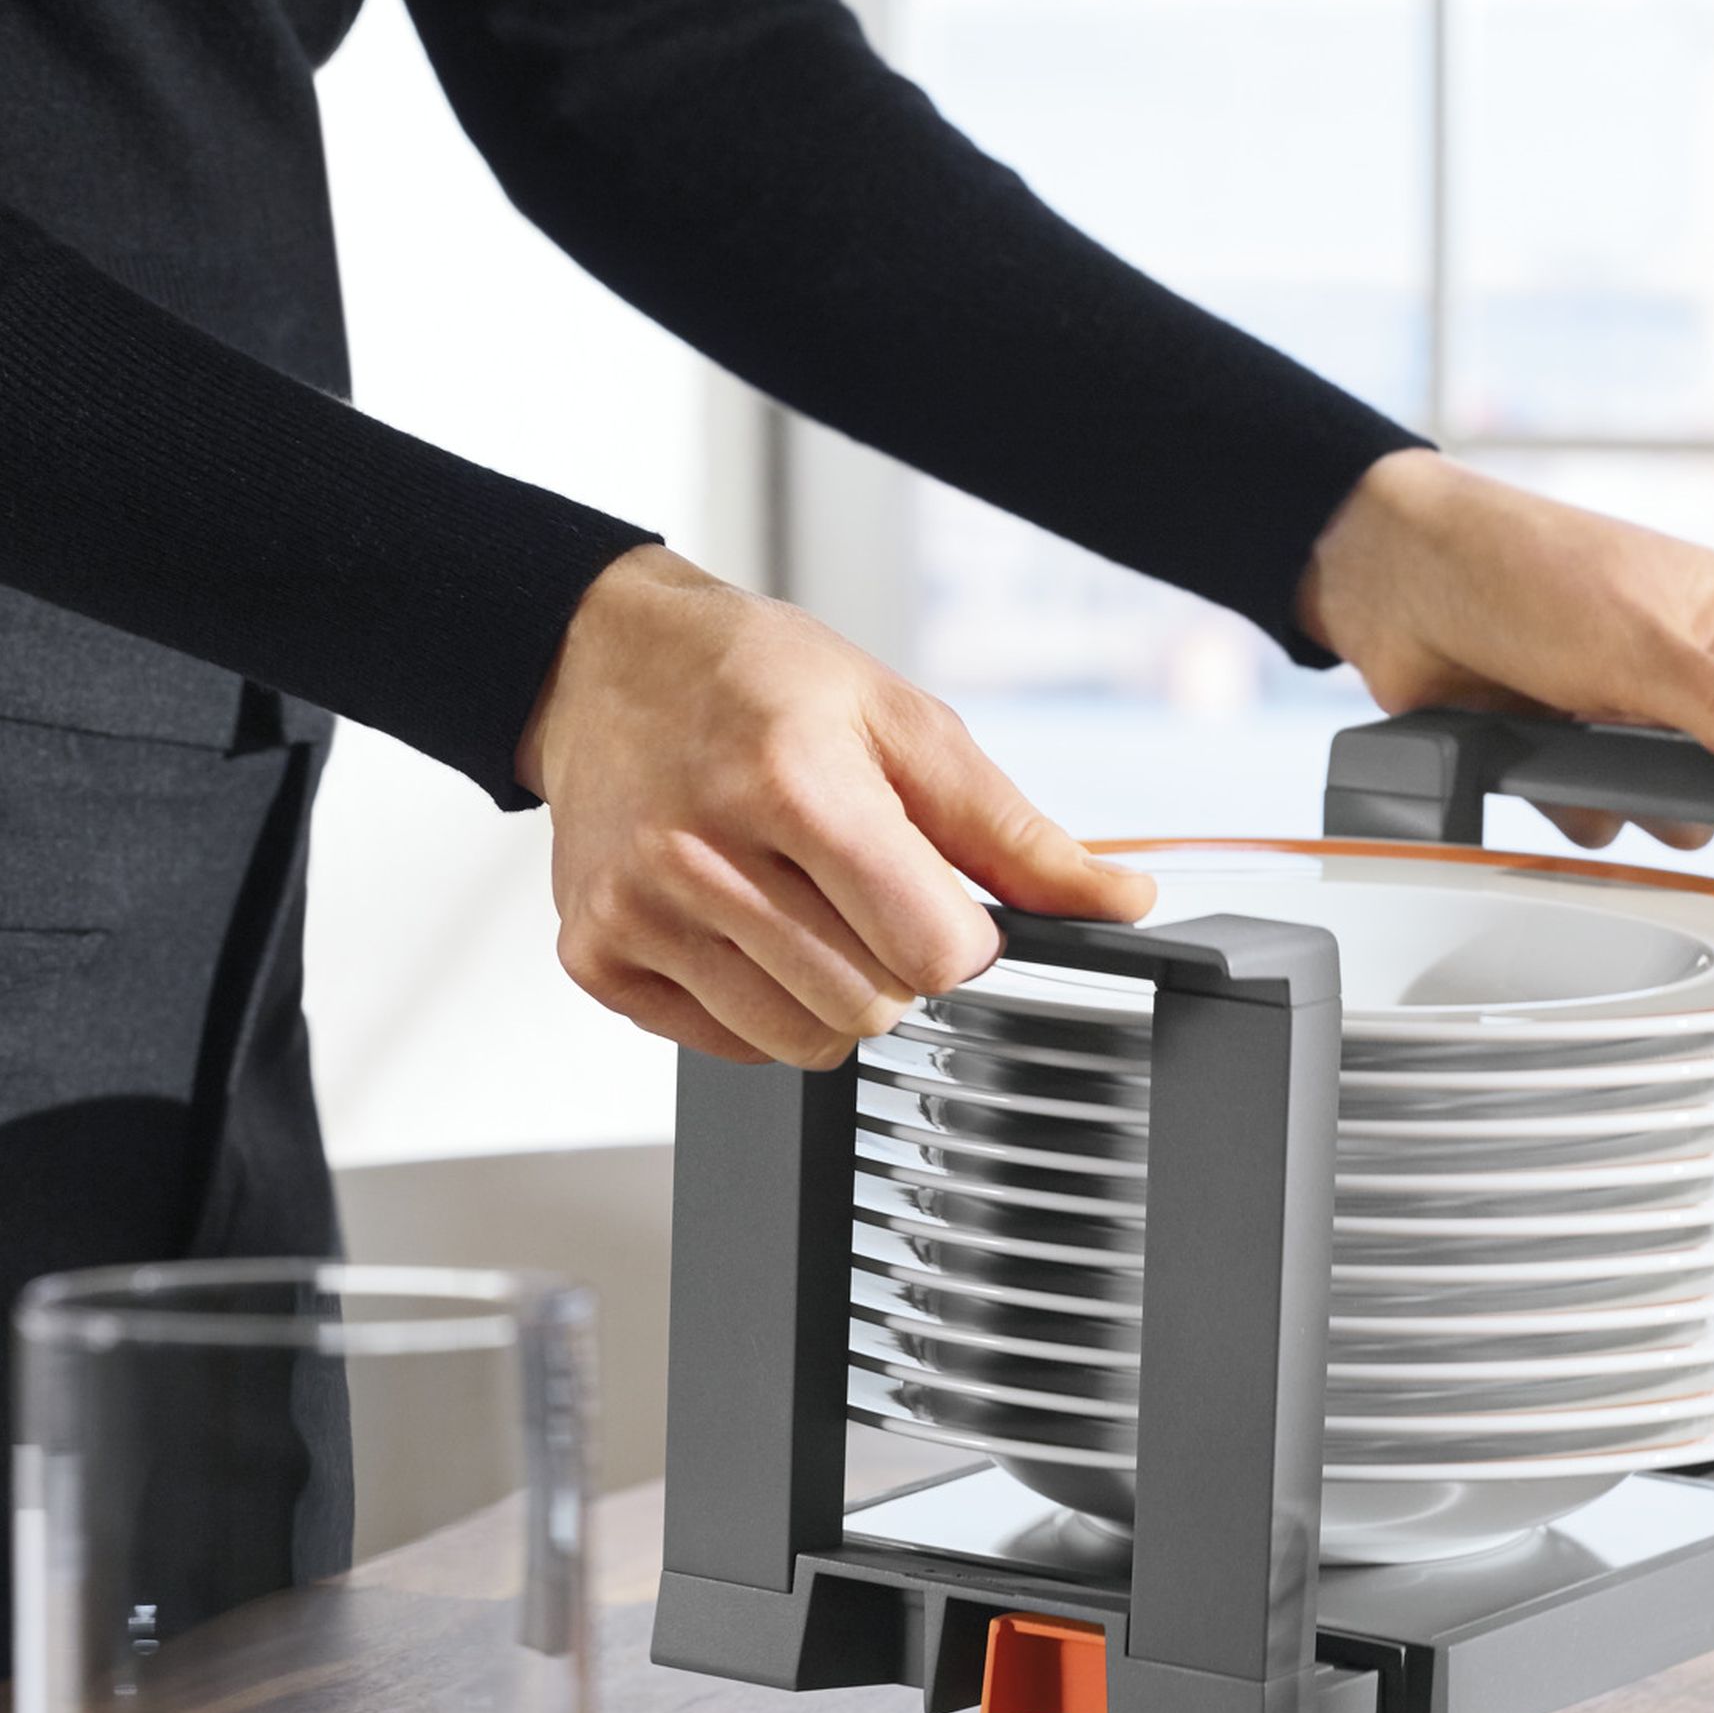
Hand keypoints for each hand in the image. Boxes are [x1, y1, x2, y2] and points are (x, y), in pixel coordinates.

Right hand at [516, 547, 1155, 1065]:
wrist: (603, 663)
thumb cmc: (756, 682)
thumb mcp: (902, 721)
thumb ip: (1013, 832)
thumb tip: (1117, 900)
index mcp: (794, 784)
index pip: (934, 953)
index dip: (963, 940)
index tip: (941, 901)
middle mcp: (703, 855)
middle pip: (872, 1009)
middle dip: (896, 967)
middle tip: (863, 896)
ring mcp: (640, 913)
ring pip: (802, 1043)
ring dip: (829, 994)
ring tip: (801, 908)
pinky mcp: (597, 957)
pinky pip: (726, 1049)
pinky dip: (753, 1005)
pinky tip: (739, 927)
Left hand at [1297, 449, 1713, 849]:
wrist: (1398, 582)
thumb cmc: (1523, 574)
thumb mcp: (1640, 644)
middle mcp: (1706, 672)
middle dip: (1680, 788)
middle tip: (1622, 735)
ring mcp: (1640, 716)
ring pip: (1667, 819)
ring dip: (1615, 800)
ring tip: (1569, 730)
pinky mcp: (1580, 752)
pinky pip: (1600, 822)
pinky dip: (1562, 803)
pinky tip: (1529, 748)